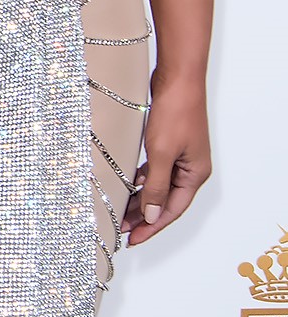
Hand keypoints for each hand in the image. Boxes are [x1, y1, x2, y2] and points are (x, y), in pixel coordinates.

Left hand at [123, 77, 211, 245]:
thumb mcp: (161, 153)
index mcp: (195, 174)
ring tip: (121, 211)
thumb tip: (151, 215)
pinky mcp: (171, 143)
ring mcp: (181, 155)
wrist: (178, 77)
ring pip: (159, 185)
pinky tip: (129, 183)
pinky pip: (157, 170)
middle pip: (166, 200)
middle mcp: (191, 168)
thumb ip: (155, 186)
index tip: (133, 239)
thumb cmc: (175, 112)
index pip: (172, 210)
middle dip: (144, 215)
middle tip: (121, 228)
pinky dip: (143, 179)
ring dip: (141, 198)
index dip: (152, 226)